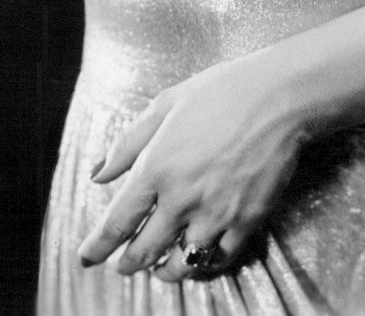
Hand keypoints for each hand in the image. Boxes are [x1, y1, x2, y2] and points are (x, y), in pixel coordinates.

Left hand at [77, 53, 306, 281]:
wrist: (278, 97)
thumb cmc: (220, 92)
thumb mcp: (165, 105)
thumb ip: (128, 144)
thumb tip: (97, 174)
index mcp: (156, 168)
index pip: (117, 222)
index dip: (97, 246)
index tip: (86, 257)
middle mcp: (181, 198)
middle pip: (145, 250)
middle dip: (129, 264)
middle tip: (122, 267)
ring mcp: (215, 213)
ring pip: (182, 263)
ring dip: (165, 271)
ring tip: (160, 270)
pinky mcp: (246, 221)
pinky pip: (220, 258)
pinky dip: (205, 264)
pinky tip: (200, 257)